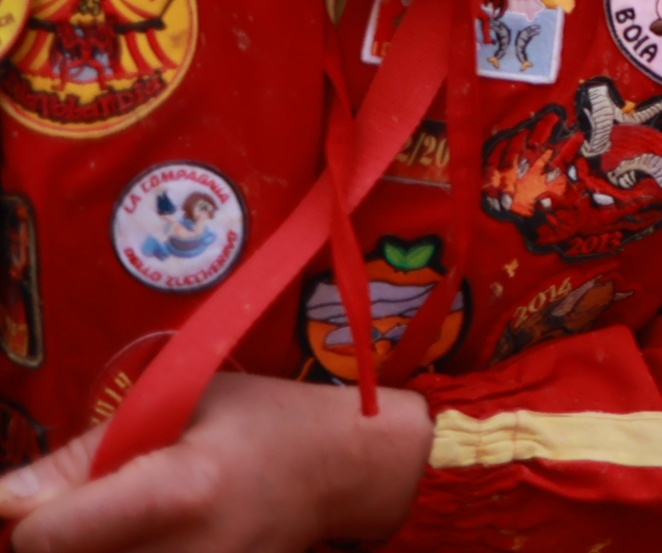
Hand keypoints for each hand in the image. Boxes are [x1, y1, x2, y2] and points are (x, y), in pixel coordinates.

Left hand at [0, 375, 431, 552]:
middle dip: (61, 544)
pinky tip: (156, 542)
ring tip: (132, 525)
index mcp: (175, 490)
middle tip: (90, 514)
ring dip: (99, 552)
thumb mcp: (177, 406)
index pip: (45, 538)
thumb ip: (85, 455)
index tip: (50, 500)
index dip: (32, 519)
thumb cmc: (261, 420)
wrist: (346, 469)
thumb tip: (4, 501)